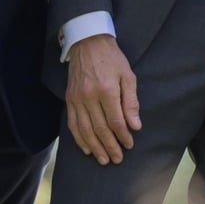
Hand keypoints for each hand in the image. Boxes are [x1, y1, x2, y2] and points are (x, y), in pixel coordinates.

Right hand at [64, 33, 140, 163]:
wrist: (88, 43)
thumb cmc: (112, 59)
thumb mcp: (128, 76)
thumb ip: (131, 102)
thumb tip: (135, 125)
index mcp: (106, 90)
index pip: (115, 120)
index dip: (123, 135)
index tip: (129, 145)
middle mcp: (89, 96)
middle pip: (100, 128)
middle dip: (110, 146)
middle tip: (117, 159)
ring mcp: (77, 99)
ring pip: (85, 130)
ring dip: (94, 147)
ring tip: (103, 159)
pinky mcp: (69, 99)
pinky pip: (73, 124)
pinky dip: (79, 138)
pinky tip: (86, 148)